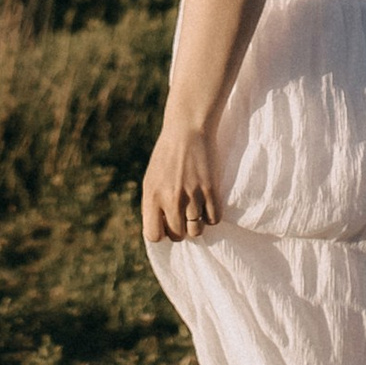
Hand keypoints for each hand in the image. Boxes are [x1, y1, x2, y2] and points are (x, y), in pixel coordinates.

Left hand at [141, 123, 222, 243]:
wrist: (188, 129)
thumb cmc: (167, 155)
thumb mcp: (151, 179)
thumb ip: (152, 205)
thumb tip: (158, 231)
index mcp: (152, 196)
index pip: (153, 235)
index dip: (161, 232)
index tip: (166, 223)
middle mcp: (170, 198)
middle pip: (178, 235)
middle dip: (181, 229)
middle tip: (183, 214)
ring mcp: (191, 195)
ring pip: (197, 231)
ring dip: (197, 224)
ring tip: (196, 209)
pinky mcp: (210, 190)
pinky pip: (214, 219)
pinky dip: (211, 216)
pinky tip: (208, 204)